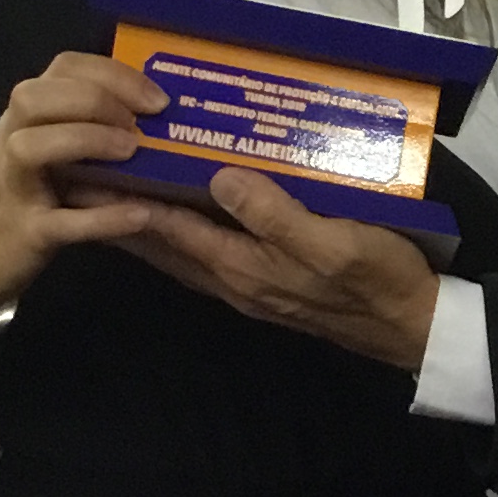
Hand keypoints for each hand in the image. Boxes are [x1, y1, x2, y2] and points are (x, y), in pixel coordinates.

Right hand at [0, 54, 168, 319]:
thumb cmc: (14, 194)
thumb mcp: (40, 148)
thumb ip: (79, 126)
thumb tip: (151, 119)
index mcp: (25, 115)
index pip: (63, 69)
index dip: (112, 74)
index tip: (155, 97)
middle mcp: (13, 139)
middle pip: (36, 97)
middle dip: (96, 99)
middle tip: (143, 122)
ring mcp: (13, 186)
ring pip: (32, 147)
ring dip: (86, 140)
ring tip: (131, 151)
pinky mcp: (24, 233)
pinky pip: (62, 223)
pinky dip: (103, 218)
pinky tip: (140, 214)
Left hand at [109, 166, 440, 371]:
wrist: (412, 327)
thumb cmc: (376, 280)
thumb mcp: (330, 242)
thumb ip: (274, 213)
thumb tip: (219, 178)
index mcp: (242, 266)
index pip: (170, 228)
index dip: (128, 199)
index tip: (90, 169)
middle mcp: (236, 278)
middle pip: (164, 243)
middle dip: (123, 211)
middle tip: (85, 175)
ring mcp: (252, 282)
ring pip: (184, 249)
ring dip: (150, 221)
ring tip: (119, 187)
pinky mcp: (270, 280)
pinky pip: (212, 250)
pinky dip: (188, 228)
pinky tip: (189, 207)